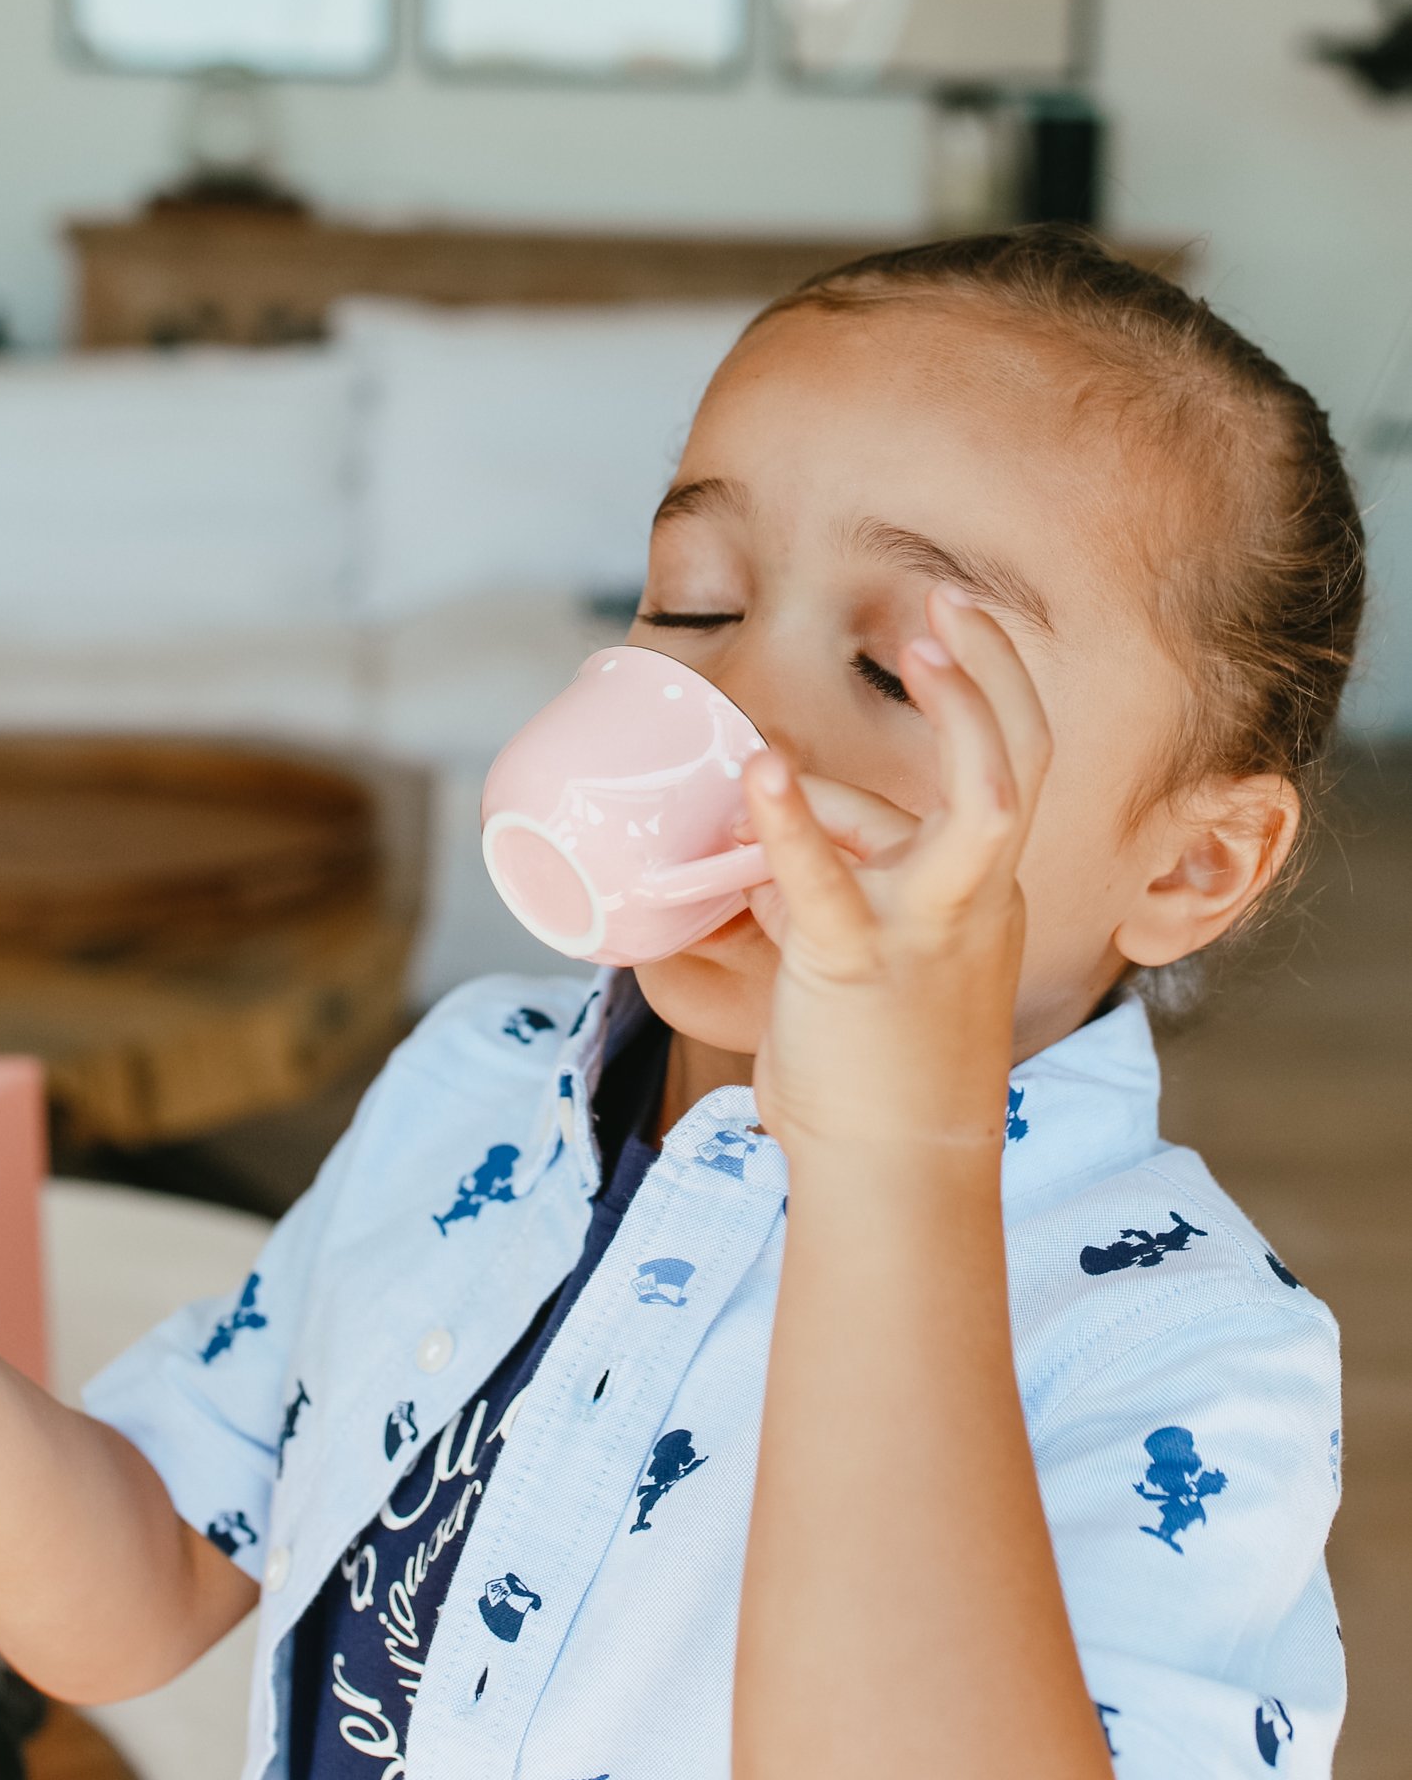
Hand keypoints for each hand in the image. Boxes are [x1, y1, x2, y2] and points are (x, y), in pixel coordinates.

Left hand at [741, 586, 1050, 1155]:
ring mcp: (929, 930)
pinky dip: (793, 823)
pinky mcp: (860, 966)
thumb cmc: (882, 1072)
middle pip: (1023, 763)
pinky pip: (830, 883)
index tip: (949, 623)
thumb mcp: (870, 958)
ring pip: (978, 807)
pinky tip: (762, 771)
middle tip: (947, 605)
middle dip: (994, 676)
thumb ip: (826, 889)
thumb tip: (756, 843)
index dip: (987, 693)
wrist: (897, 1174)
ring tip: (868, 679)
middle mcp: (976, 900)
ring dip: (950, 723)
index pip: (1007, 773)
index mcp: (980, 894)